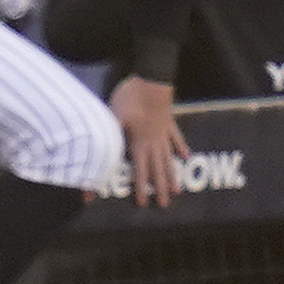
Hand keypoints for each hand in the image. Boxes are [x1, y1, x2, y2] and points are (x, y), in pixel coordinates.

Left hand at [111, 73, 186, 201]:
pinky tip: (186, 156)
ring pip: (169, 158)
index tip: (143, 203)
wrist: (151, 78)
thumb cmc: (130, 97)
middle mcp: (154, 142)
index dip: (141, 187)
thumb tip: (97, 160)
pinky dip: (182, 148)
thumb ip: (108, 140)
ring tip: (177, 190)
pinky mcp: (169, 121)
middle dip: (159, 187)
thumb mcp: (113, 118)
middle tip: (165, 205)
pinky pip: (177, 138)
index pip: (140, 170)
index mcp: (140, 143)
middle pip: (158, 169)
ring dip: (172, 175)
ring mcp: (164, 132)